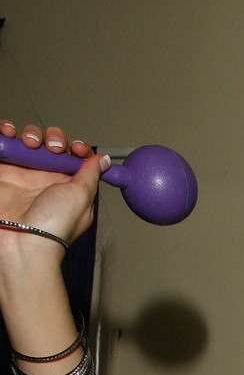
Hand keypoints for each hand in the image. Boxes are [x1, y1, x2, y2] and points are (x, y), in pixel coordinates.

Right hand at [0, 118, 107, 260]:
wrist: (22, 241)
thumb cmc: (54, 226)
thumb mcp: (82, 197)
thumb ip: (91, 175)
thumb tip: (103, 160)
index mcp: (67, 184)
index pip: (71, 155)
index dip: (74, 146)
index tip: (76, 149)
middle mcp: (44, 178)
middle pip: (48, 143)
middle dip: (51, 137)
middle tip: (51, 148)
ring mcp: (21, 174)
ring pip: (26, 140)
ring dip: (29, 133)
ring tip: (29, 143)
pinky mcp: (2, 172)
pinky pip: (5, 145)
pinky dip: (5, 133)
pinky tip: (9, 135)